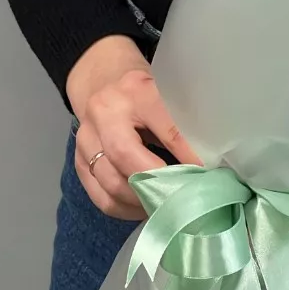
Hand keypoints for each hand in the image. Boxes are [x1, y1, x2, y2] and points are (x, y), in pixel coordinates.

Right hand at [66, 35, 200, 219]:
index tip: (205, 175)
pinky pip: (100, 197)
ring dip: (142, 202)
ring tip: (167, 207)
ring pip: (111, 183)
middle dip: (158, 184)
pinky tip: (144, 208)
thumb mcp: (167, 94)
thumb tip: (210, 161)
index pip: (166, 128)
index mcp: (136, 90)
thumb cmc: (145, 91)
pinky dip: (124, 209)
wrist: (104, 80)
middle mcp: (104, 112)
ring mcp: (86, 138)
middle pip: (126, 158)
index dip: (188, 156)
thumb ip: (183, 122)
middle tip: (183, 199)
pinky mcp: (78, 160)